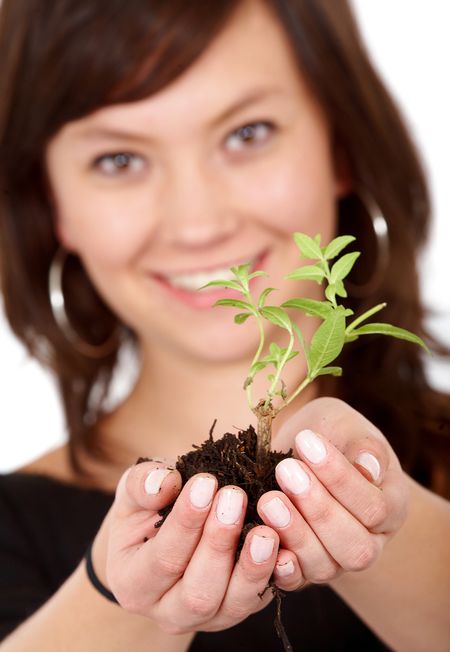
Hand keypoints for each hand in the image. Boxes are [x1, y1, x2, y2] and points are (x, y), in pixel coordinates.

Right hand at [92, 462, 279, 634]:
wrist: (163, 530)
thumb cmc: (147, 508)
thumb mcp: (134, 491)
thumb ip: (142, 484)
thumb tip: (165, 483)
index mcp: (133, 583)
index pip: (162, 559)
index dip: (185, 521)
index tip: (205, 482)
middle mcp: (168, 611)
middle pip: (197, 591)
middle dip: (218, 543)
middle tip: (234, 496)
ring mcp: (208, 616)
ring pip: (232, 604)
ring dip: (251, 567)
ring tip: (265, 529)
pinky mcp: (239, 607)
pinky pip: (261, 599)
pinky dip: (276, 575)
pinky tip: (287, 547)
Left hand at [257, 397, 408, 590]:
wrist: (301, 455)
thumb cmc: (330, 435)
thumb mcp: (345, 425)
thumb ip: (361, 443)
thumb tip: (368, 468)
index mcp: (390, 505)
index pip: (374, 506)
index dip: (340, 477)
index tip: (307, 441)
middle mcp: (369, 541)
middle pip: (355, 546)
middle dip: (318, 509)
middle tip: (286, 470)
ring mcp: (336, 560)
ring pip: (325, 566)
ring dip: (295, 533)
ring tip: (269, 499)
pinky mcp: (302, 569)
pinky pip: (295, 581)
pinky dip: (279, 566)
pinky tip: (262, 539)